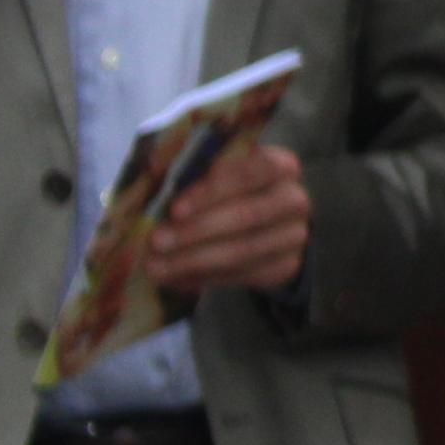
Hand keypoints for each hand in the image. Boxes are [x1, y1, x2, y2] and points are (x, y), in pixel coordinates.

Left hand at [151, 142, 312, 296]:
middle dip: (197, 231)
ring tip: (157, 268)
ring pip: (243, 251)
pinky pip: (243, 277)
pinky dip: (204, 279)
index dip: (213, 191)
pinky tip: (176, 279)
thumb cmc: (228, 192)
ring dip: (194, 261)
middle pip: (248, 215)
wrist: (266, 225)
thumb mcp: (214, 175)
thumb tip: (149, 196)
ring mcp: (294, 236)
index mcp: (279, 166)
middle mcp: (294, 199)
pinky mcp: (286, 267)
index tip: (175, 210)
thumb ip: (190, 179)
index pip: (252, 172)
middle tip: (157, 243)